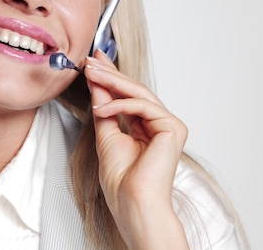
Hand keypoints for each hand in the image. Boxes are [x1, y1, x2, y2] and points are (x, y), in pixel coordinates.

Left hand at [84, 50, 189, 249]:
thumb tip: (96, 82)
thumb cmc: (121, 180)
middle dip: (111, 73)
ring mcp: (169, 125)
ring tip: (90, 73)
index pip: (129, 95)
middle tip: (91, 60)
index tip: (95, 61)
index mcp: (148, 127)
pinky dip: (119, 105)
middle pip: (135, 90)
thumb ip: (104, 107)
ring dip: (112, 81)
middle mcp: (161, 124)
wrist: (131, 202)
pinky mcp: (172, 127)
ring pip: (139, 93)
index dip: (112, 76)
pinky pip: (142, 106)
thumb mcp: (106, 133)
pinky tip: (101, 109)